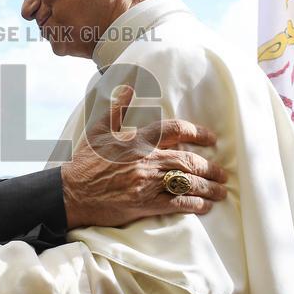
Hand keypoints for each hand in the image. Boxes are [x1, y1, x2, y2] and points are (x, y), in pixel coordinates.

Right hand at [62, 86, 227, 228]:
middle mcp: (146, 160)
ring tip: (220, 191)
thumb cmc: (84, 162)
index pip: (175, 130)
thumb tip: (127, 87)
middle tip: (222, 173)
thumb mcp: (98, 130)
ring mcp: (147, 183)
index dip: (198, 132)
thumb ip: (116, 109)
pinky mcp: (145, 204)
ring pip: (187, 183)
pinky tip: (205, 206)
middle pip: (188, 160)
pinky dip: (195, 205)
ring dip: (208, 188)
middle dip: (210, 167)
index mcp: (138, 140)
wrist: (71, 192)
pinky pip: (177, 204)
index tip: (211, 139)